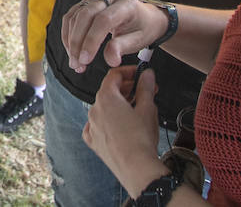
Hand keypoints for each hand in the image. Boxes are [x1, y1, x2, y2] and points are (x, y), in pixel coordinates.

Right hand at [58, 0, 168, 72]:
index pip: (103, 19)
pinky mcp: (88, 2)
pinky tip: (71, 49)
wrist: (145, 18)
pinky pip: (72, 16)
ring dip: (71, 40)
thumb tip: (110, 59)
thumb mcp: (139, 40)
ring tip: (75, 61)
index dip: (91, 40)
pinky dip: (68, 34)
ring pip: (75, 15)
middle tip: (77, 64)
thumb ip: (123, 48)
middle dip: (77, 42)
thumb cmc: (143, 29)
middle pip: (86, 15)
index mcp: (126, 3)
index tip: (85, 60)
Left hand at [82, 66, 168, 198]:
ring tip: (137, 108)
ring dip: (119, 105)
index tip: (140, 74)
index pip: (114, 75)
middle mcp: (95, 109)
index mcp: (106, 98)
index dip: (129, 72)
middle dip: (127, 88)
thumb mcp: (148, 108)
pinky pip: (98, 126)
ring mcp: (92, 126)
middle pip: (109, 91)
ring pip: (104, 108)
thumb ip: (146, 87)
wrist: (137, 169)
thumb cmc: (141, 139)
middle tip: (145, 91)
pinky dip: (108, 121)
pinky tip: (119, 124)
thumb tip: (147, 74)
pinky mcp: (93, 141)